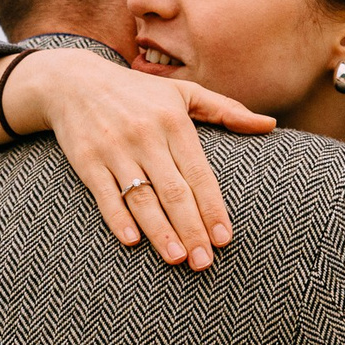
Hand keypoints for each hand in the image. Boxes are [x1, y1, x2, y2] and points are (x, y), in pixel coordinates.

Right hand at [8, 51, 272, 270]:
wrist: (73, 81)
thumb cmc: (138, 92)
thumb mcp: (183, 94)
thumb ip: (226, 111)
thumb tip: (270, 125)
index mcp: (174, 121)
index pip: (199, 174)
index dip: (212, 208)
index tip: (225, 239)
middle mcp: (146, 135)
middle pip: (174, 192)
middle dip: (192, 230)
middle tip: (205, 263)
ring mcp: (115, 149)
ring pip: (141, 198)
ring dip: (160, 231)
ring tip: (178, 258)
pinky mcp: (87, 160)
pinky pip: (105, 195)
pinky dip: (118, 218)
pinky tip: (132, 242)